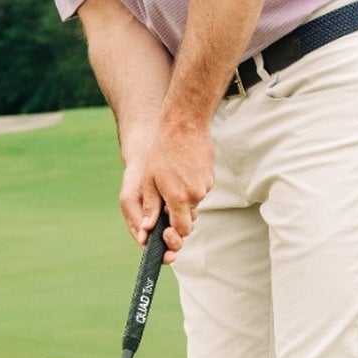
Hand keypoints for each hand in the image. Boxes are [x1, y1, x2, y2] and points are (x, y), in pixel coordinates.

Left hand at [122, 110, 213, 257]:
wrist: (184, 125)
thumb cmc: (162, 152)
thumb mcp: (150, 181)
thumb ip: (151, 207)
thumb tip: (147, 230)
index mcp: (179, 198)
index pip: (181, 230)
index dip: (173, 232)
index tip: (165, 229)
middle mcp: (196, 195)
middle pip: (188, 217)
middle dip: (178, 214)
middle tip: (165, 199)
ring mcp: (206, 185)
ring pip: (193, 202)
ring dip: (183, 197)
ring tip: (171, 177)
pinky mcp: (211, 177)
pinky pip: (199, 189)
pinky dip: (190, 186)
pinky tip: (181, 170)